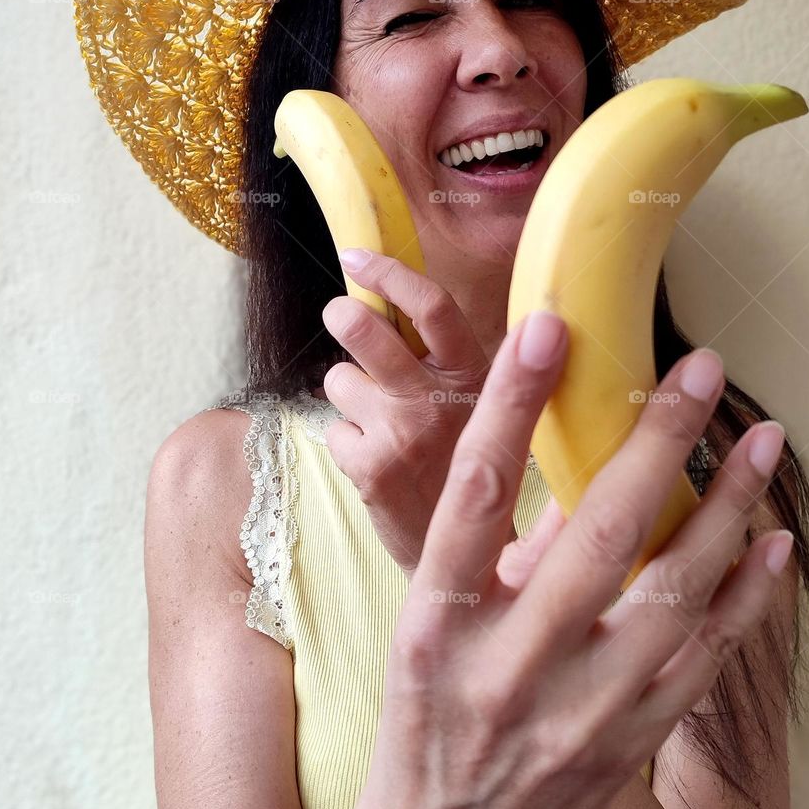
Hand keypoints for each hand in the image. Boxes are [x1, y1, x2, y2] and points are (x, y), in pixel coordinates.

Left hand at [321, 250, 503, 576]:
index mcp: (474, 375)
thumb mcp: (477, 404)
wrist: (470, 552)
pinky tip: (376, 462)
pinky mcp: (370, 471)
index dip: (389, 273)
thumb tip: (388, 296)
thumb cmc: (465, 463)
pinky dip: (346, 441)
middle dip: (344, 316)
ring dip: (348, 394)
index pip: (432, 306)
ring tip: (380, 422)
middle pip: (366, 332)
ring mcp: (402, 436)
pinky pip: (332, 429)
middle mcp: (439, 401)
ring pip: (338, 380)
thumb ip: (442, 358)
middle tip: (343, 317)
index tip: (357, 256)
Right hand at [346, 310, 791, 808]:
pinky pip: (702, 662)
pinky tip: (771, 544)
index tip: (549, 331)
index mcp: (436, 622)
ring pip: (671, 594)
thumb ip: (497, 559)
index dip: (513, 405)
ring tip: (760, 441)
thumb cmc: (424, 730)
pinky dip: (744, 598)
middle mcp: (505, 664)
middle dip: (656, 440)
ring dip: (726, 510)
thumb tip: (583, 486)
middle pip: (595, 533)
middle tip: (697, 370)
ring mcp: (574, 713)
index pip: (473, 492)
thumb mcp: (431, 634)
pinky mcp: (626, 748)